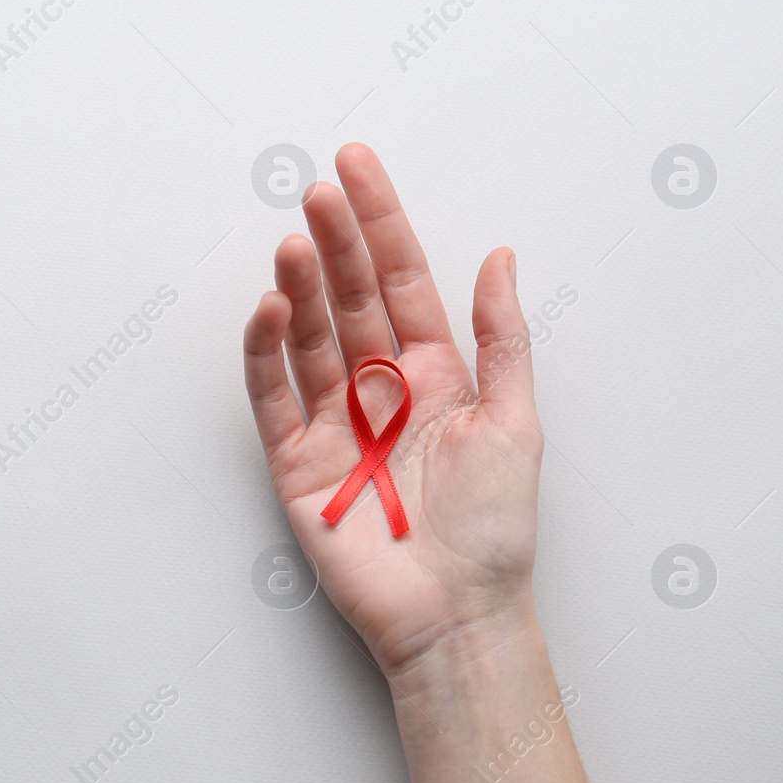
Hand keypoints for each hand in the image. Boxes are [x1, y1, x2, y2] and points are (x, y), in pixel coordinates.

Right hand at [243, 144, 544, 677]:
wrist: (456, 615)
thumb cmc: (495, 530)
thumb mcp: (517, 421)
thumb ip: (502, 338)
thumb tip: (499, 256)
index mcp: (435, 374)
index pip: (401, 282)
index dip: (381, 223)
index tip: (357, 167)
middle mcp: (380, 390)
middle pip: (351, 299)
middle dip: (336, 243)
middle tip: (319, 192)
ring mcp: (334, 423)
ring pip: (309, 338)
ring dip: (299, 287)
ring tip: (294, 241)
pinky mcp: (295, 463)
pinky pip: (273, 397)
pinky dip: (266, 353)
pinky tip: (271, 309)